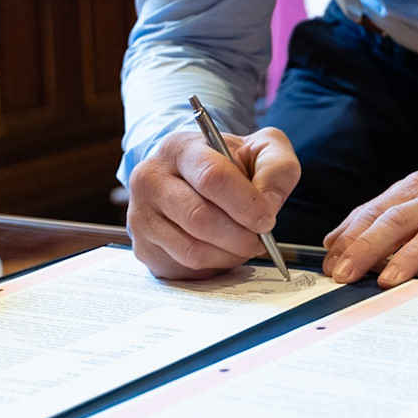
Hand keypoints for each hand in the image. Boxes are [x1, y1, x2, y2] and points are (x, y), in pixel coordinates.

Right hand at [127, 127, 300, 279]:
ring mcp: (141, 215)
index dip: (245, 204)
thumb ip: (276, 167)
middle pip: (200, 218)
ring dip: (229, 254)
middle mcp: (150, 179)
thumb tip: (268, 204)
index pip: (211, 177)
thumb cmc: (229, 163)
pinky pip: (184, 268)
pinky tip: (222, 250)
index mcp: (180, 148)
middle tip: (259, 238)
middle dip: (240, 236)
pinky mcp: (143, 247)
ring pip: (192, 250)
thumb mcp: (261, 149)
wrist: (195, 177)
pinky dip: (213, 266)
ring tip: (243, 243)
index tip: (267, 219)